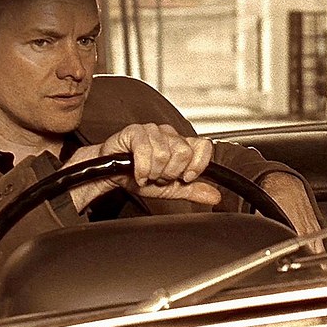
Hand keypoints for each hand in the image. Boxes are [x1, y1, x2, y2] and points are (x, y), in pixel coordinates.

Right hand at [65, 123, 220, 211]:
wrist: (111, 175)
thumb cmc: (139, 177)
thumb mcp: (170, 189)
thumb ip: (193, 190)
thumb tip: (215, 196)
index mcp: (182, 145)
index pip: (203, 147)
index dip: (198, 165)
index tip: (186, 177)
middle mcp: (169, 135)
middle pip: (184, 153)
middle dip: (170, 173)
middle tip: (159, 176)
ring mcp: (152, 131)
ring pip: (164, 154)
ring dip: (153, 172)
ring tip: (147, 174)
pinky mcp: (134, 131)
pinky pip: (145, 151)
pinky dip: (141, 169)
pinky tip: (138, 173)